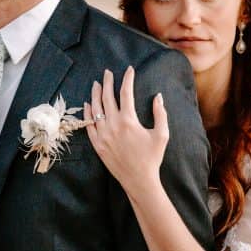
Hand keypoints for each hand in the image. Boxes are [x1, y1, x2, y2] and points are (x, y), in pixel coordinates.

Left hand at [85, 66, 168, 194]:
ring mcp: (103, 135)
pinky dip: (88, 113)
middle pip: (107, 97)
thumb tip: (158, 96)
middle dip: (107, 82)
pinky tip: (88, 104)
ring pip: (95, 109)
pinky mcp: (97, 144)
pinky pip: (89, 125)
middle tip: (107, 72)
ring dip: (95, 94)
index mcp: (128, 120)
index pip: (126, 93)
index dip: (127, 79)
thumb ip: (160, 113)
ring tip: (96, 84)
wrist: (138, 180)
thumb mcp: (162, 134)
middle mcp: (113, 125)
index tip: (129, 70)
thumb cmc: (152, 158)